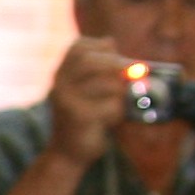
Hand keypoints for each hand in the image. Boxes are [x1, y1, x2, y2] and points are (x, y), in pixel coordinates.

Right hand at [45, 36, 134, 165]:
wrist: (67, 153)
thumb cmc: (83, 118)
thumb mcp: (86, 89)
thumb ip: (97, 67)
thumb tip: (110, 40)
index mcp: (60, 75)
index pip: (77, 47)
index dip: (98, 45)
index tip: (114, 51)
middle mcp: (60, 85)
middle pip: (90, 61)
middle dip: (116, 64)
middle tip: (134, 70)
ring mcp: (67, 101)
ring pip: (107, 85)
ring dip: (121, 93)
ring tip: (118, 104)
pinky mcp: (80, 117)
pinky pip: (112, 106)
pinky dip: (118, 112)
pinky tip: (111, 120)